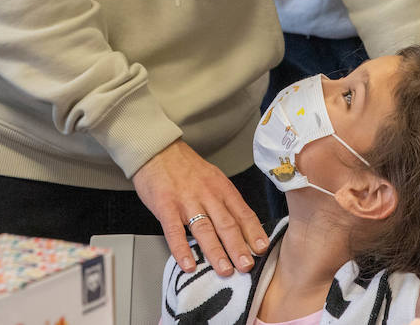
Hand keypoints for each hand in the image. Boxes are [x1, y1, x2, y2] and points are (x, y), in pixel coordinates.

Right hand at [132, 141, 267, 276]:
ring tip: (225, 270)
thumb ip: (225, 201)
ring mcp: (186, 200)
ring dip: (216, 252)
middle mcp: (207, 194)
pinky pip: (174, 230)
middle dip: (239, 247)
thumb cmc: (185, 167)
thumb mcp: (212, 178)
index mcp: (221, 188)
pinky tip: (188, 264)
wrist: (157, 149)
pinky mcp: (165, 205)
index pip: (243, 213)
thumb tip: (242, 226)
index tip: (262, 249)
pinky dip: (181, 249)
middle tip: (247, 266)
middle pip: (227, 223)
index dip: (253, 232)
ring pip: (204, 229)